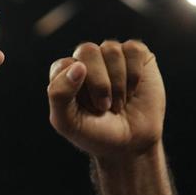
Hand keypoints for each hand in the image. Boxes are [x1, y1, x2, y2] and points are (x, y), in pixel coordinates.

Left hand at [47, 40, 164, 159]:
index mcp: (64, 74)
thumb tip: (78, 66)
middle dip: (98, 84)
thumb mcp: (67, 122)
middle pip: (87, 51)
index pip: (63, 66)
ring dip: (117, 83)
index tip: (85, 110)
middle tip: (103, 107)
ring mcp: (111, 56)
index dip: (76, 89)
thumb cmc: (95, 133)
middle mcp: (86, 60)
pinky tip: (132, 91)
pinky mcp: (136, 55)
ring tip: (118, 103)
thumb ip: (59, 94)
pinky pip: (133, 50)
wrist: (130, 145)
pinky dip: (134, 75)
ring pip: (111, 49)